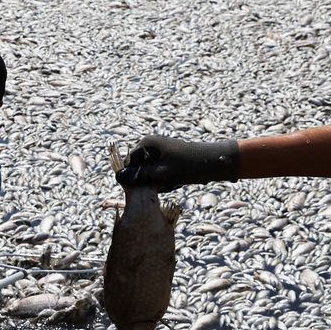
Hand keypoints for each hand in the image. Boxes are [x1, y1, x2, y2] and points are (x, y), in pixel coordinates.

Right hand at [115, 135, 240, 189]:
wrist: (213, 162)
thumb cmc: (187, 167)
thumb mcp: (161, 174)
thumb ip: (138, 176)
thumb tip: (117, 177)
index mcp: (147, 144)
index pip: (129, 163)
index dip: (135, 177)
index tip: (148, 185)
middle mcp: (151, 144)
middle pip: (139, 168)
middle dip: (148, 179)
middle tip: (164, 184)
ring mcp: (159, 150)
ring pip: (149, 172)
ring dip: (157, 181)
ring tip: (172, 182)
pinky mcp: (167, 156)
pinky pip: (159, 171)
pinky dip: (165, 178)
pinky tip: (176, 181)